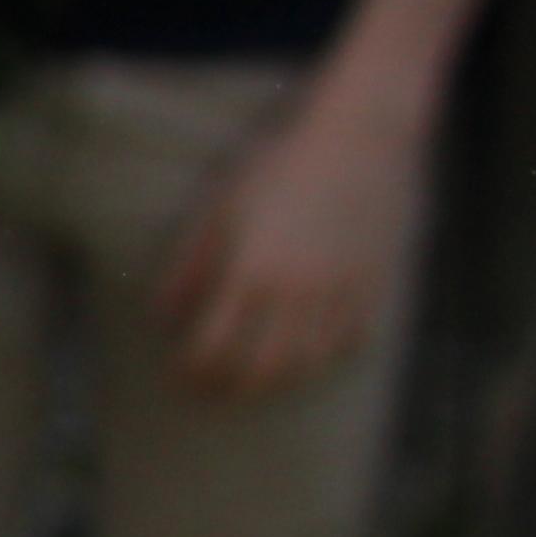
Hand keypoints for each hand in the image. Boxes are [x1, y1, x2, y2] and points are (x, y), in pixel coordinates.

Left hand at [159, 76, 425, 396]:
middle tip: (208, 397)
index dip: (190, 373)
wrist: (360, 139)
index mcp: (251, 275)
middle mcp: (297, 294)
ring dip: (273, 383)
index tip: (177, 379)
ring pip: (306, 364)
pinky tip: (303, 359)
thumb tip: (162, 318)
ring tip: (251, 385)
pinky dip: (321, 359)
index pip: (213, 348)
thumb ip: (189, 268)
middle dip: (228, 392)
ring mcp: (340, 294)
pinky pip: (347, 342)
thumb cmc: (279, 167)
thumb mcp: (220, 209)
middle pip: (259, 370)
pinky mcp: (373, 287)